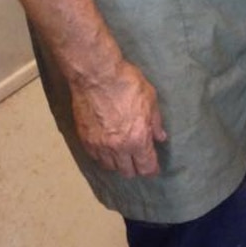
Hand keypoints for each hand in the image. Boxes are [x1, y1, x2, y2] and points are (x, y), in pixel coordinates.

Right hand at [69, 61, 166, 177]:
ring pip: (110, 167)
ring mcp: (100, 145)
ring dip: (119, 163)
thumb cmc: (127, 83)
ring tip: (123, 155)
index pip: (146, 167)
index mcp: (138, 139)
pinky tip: (108, 148)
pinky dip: (103, 156)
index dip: (152, 170)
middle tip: (139, 160)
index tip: (154, 169)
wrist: (97, 75)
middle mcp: (118, 147)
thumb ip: (156, 122)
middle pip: (128, 171)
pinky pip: (96, 157)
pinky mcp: (85, 139)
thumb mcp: (150, 98)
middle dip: (136, 168)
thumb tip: (160, 137)